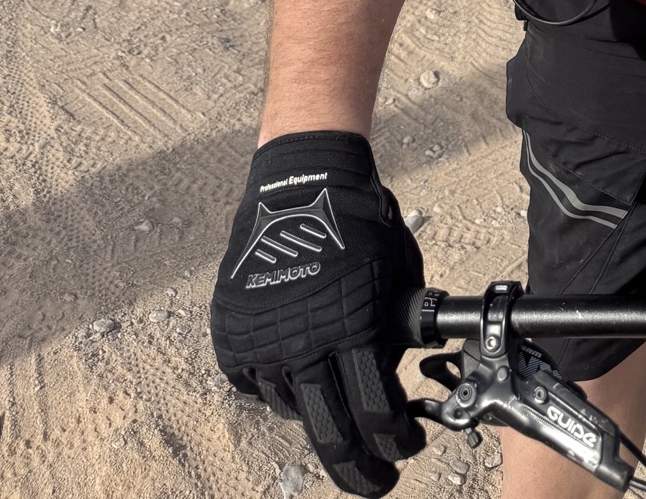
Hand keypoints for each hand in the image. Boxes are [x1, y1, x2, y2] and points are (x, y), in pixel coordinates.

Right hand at [210, 131, 425, 493]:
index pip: (375, 414)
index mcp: (352, 328)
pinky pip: (257, 384)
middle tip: (377, 482)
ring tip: (338, 404)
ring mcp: (262, 343)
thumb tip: (400, 368)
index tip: (407, 448)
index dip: (396, 443)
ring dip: (321, 416)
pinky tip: (299, 372)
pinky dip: (280, 386)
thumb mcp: (396, 274)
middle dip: (360, 472)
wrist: (301, 182)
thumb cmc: (358, 220)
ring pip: (294, 411)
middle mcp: (304, 344)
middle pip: (330, 436)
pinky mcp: (233, 336)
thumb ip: (397, 327)